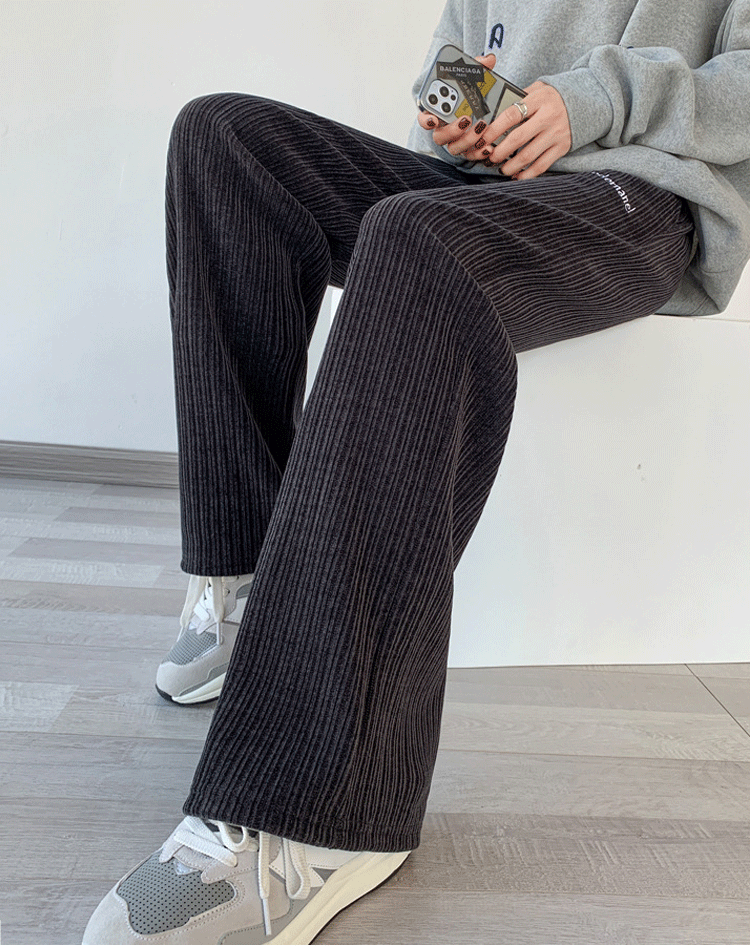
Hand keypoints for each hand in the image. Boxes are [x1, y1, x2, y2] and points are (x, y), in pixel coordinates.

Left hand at [417, 57, 571, 180]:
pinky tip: (516, 176)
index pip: (511, 114)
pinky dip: (526, 174)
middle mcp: (549, 116)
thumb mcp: (537, 90)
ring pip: (528, 156)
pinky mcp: (562, 148)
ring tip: (500, 168)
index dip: (494, 129)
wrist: (585, 102)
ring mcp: (556, 134)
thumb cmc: (551, 98)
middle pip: (517, 138)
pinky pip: (541, 166)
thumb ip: (517, 99)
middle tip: (488, 157)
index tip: (481, 139)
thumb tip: (491, 114)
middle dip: (498, 151)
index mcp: (539, 99)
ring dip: (510, 166)